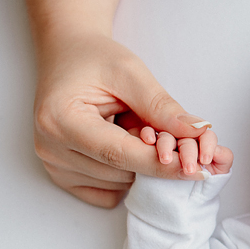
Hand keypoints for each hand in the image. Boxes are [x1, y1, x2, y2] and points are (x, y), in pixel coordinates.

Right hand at [32, 32, 214, 206]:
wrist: (67, 55)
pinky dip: (125, 175)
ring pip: (119, 185)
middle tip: (165, 131)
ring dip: (139, 163)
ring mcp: (53, 165)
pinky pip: (108, 193)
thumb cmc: (94, 58)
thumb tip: (199, 132)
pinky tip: (121, 145)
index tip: (196, 167)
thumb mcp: (130, 72)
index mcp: (60, 120)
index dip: (161, 164)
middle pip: (121, 173)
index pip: (119, 155)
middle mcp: (50, 148)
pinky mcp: (62, 176)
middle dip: (154, 158)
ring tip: (132, 128)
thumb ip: (162, 107)